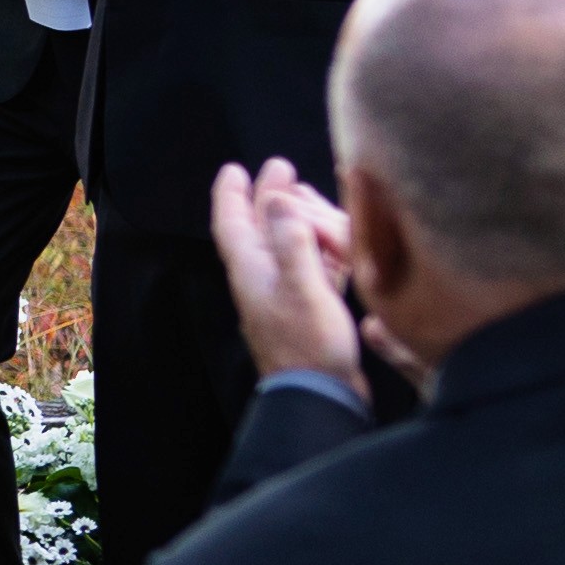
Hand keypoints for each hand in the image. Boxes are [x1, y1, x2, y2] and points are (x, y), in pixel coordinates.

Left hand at [207, 155, 365, 387]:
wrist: (319, 396)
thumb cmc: (309, 344)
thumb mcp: (302, 287)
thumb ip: (291, 240)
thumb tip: (277, 197)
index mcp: (252, 270)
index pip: (232, 223)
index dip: (231, 193)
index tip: (234, 169)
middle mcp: (262, 280)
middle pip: (259, 228)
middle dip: (268, 197)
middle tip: (281, 169)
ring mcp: (284, 295)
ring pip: (285, 245)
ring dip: (295, 220)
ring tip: (307, 197)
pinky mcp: (308, 310)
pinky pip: (310, 268)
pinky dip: (318, 249)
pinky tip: (333, 242)